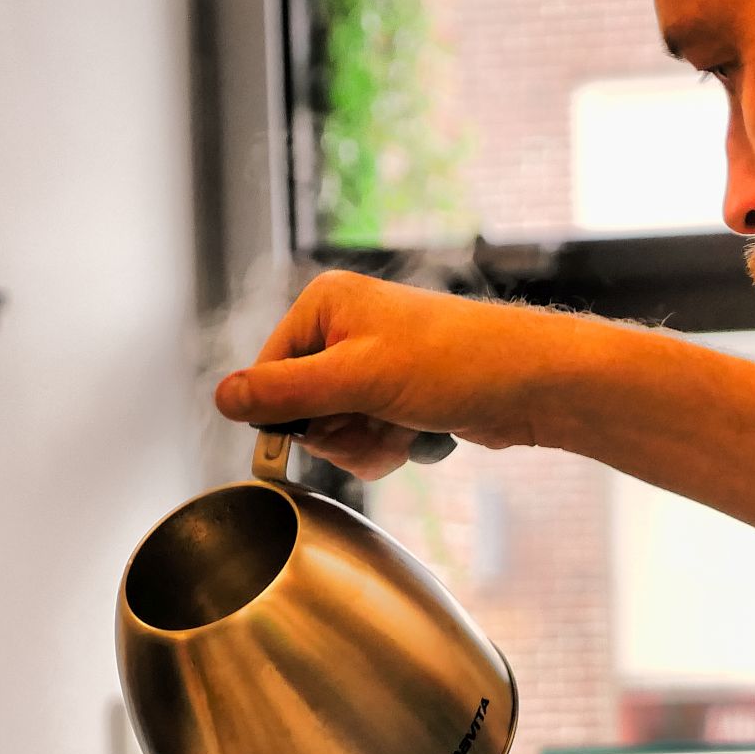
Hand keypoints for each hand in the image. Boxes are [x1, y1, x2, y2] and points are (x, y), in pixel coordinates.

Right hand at [213, 273, 577, 480]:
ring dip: (365, 445)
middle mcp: (344, 330)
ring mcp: (373, 365)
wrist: (531, 384)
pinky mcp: (398, 396)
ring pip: (335, 431)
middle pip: (300, 409)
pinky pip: (367, 437)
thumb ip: (285, 394)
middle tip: (374, 422)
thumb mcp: (357, 379)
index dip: (289, 414)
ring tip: (404, 428)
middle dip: (337, 432)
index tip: (323, 427)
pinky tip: (417, 436)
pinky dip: (388, 447)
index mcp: (325, 306)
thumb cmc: (454, 363)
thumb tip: (223, 398)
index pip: (266, 373)